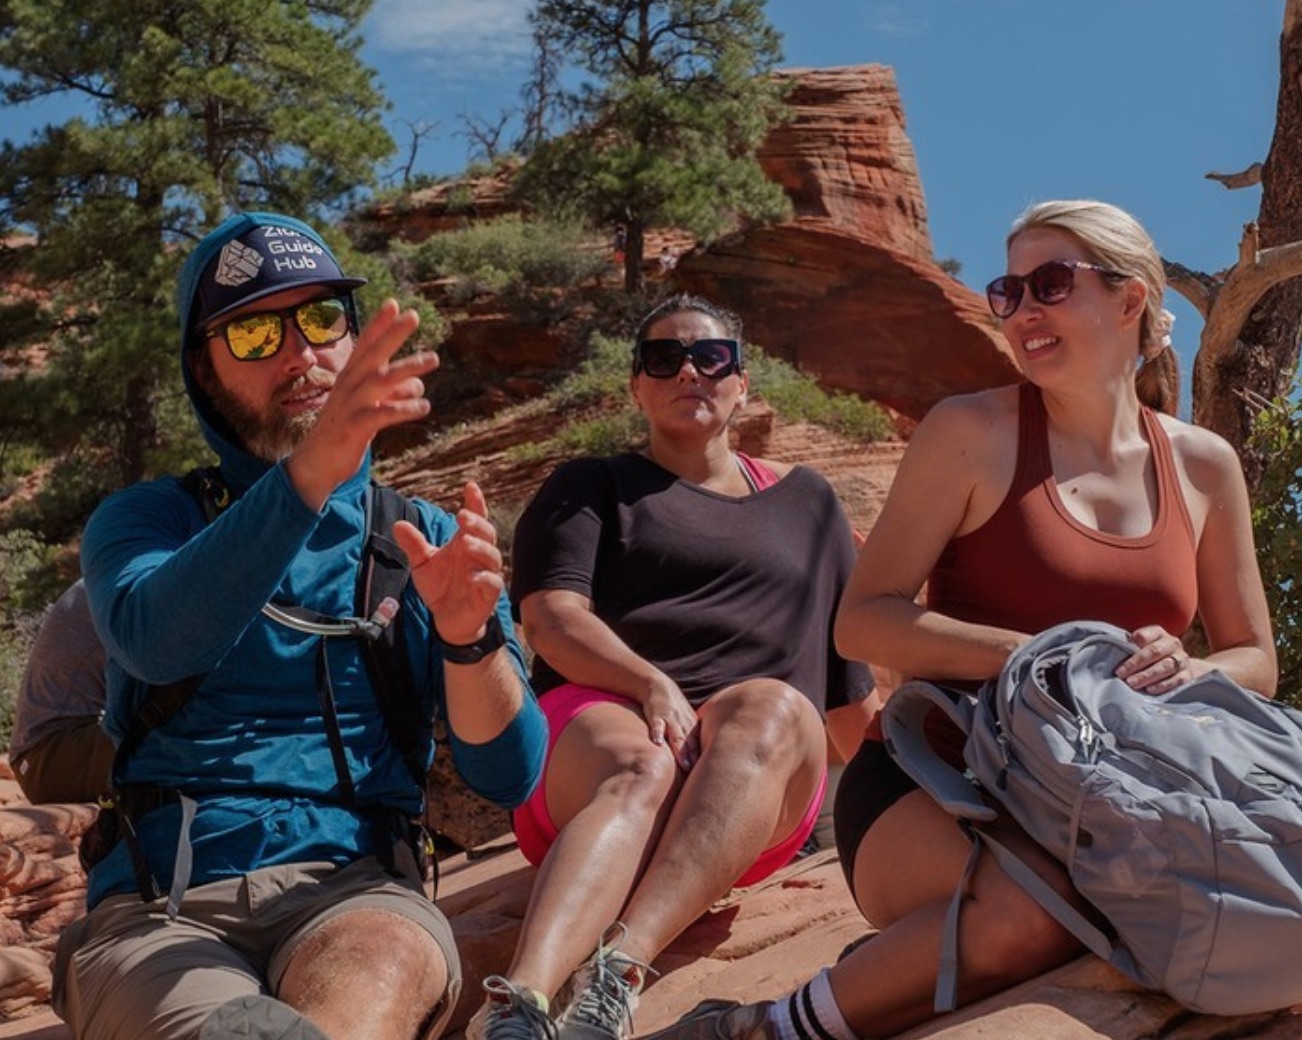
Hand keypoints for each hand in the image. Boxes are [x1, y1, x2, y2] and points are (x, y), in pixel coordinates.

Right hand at [289, 300, 438, 508]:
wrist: (317, 464)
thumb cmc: (346, 432)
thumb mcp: (371, 408)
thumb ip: (394, 393)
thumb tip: (418, 385)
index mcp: (351, 378)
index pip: (365, 345)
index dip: (379, 325)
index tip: (395, 303)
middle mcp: (349, 386)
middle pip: (372, 354)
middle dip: (392, 334)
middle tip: (413, 315)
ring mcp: (350, 406)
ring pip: (380, 380)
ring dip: (407, 368)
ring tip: (434, 359)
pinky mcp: (354, 428)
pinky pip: (381, 414)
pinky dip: (403, 409)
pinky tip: (424, 406)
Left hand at [393, 481, 504, 647]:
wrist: (447, 620)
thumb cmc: (440, 587)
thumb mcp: (422, 564)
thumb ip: (414, 545)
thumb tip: (397, 524)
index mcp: (465, 543)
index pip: (475, 518)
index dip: (475, 502)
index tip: (470, 486)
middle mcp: (478, 555)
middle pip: (487, 533)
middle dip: (477, 523)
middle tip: (462, 515)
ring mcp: (486, 574)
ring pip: (492, 556)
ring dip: (481, 547)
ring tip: (465, 542)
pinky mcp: (488, 595)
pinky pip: (493, 583)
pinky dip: (485, 578)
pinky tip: (473, 576)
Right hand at [643, 673, 700, 771]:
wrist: (658, 686)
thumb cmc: (673, 708)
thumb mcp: (685, 721)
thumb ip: (691, 739)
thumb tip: (695, 763)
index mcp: (692, 727)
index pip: (699, 746)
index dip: (702, 760)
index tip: (707, 774)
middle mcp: (684, 724)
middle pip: (691, 744)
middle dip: (695, 759)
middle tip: (699, 775)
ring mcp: (671, 719)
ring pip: (677, 736)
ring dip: (681, 750)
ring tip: (684, 764)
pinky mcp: (657, 714)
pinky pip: (657, 724)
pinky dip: (658, 733)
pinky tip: (657, 742)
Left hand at [1115, 625, 1193, 693]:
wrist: (1179, 667)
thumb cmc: (1151, 656)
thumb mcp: (1141, 648)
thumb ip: (1130, 648)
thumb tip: (1112, 652)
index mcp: (1158, 633)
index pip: (1145, 635)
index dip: (1131, 645)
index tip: (1117, 655)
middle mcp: (1172, 643)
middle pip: (1154, 651)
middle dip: (1135, 663)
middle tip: (1121, 674)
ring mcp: (1182, 659)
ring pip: (1165, 666)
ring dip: (1147, 675)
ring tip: (1132, 683)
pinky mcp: (1188, 674)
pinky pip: (1177, 680)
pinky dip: (1163, 685)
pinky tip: (1150, 690)